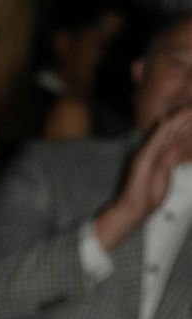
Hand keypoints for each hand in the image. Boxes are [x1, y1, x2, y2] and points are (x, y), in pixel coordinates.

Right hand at [93, 109, 191, 252]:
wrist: (132, 209)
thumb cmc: (146, 197)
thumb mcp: (164, 176)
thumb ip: (169, 162)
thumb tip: (177, 151)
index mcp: (159, 154)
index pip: (175, 135)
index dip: (186, 124)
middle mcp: (152, 150)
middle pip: (172, 130)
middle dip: (185, 118)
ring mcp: (147, 153)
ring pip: (165, 131)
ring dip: (179, 119)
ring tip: (189, 109)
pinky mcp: (143, 158)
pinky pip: (155, 142)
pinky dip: (164, 129)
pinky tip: (169, 120)